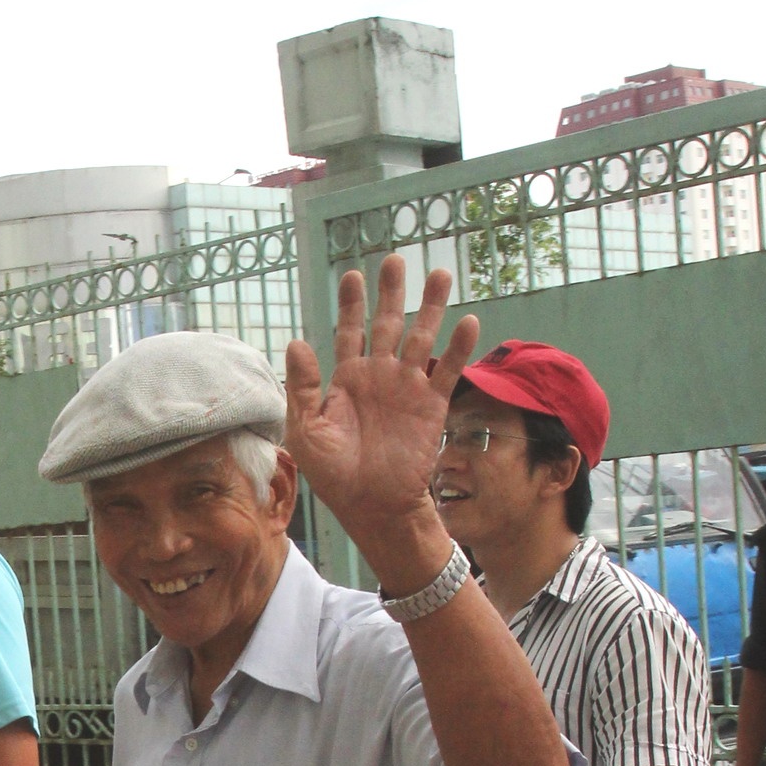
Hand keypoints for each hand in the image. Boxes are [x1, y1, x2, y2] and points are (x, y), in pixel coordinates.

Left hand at [284, 258, 479, 581]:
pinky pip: (447, 371)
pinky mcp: (431, 406)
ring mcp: (408, 388)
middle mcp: (380, 376)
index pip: (349, 331)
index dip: (351, 304)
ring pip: (422, 337)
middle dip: (391, 292)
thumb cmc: (334, 474)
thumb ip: (302, 386)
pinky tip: (469, 321)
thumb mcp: (306, 430)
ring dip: (431, 307)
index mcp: (346, 379)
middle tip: (395, 259)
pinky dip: (459, 347)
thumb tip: (296, 341)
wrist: (372, 506)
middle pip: (388, 324)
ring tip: (440, 273)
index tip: (352, 275)